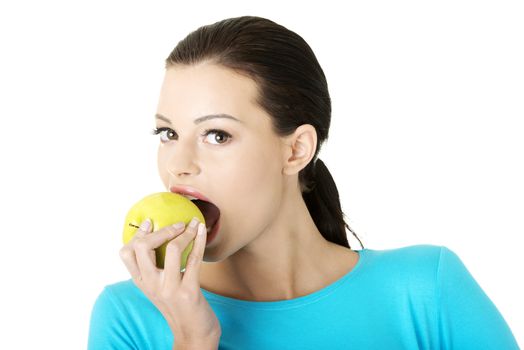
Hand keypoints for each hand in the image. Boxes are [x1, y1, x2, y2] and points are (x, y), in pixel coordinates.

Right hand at [119, 217, 220, 346]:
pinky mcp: (189, 291)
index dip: (137, 234)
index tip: (149, 222)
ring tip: (193, 224)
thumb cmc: (179, 307)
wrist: (194, 334)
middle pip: (141, 248)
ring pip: (171, 249)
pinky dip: (199, 240)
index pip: (126, 253)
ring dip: (184, 232)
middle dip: (159, 230)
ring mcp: (169, 289)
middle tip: (176, 224)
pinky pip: (194, 258)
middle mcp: (151, 285)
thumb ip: (155, 269)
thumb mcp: (160, 289)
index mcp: (141, 283)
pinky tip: (202, 231)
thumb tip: (160, 238)